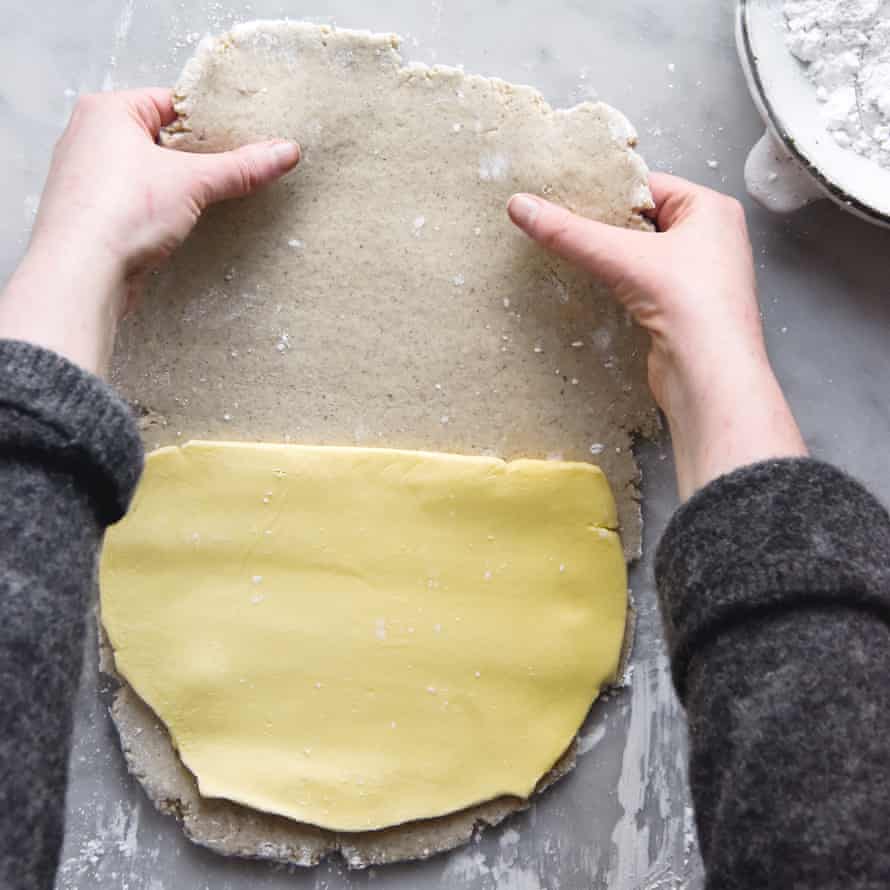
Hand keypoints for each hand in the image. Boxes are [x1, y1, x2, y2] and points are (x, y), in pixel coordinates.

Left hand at [0, 89, 299, 374]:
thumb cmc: (122, 212)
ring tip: (212, 198)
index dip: (208, 121)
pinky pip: (136, 202)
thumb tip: (286, 151)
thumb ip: (241, 167)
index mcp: (107, 111)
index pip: (170, 103)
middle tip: (235, 168)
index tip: (242, 137)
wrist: (80, 274)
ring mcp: (88, 178)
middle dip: (196, 157)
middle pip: (161, 139)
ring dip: (179, 187)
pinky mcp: (92, 214)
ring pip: (148, 172)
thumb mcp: (194, 182)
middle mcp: (90, 137)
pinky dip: (160, 210)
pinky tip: (181, 224)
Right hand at [508, 174, 806, 498]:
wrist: (711, 378)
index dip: (606, 191)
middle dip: (602, 226)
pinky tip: (590, 286)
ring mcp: (697, 276)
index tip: (563, 195)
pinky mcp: (681, 309)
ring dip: (607, 257)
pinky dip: (616, 283)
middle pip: (641, 220)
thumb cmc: (690, 306)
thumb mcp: (623, 258)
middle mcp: (710, 238)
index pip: (647, 186)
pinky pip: (640, 283)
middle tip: (558, 223)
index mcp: (711, 209)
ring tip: (567, 252)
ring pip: (639, 254)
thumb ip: (570, 233)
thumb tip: (520, 206)